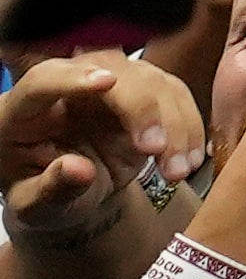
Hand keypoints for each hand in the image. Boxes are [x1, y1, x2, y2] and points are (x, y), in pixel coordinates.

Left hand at [0, 52, 202, 248]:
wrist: (73, 196)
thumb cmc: (43, 197)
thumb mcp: (33, 206)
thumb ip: (50, 189)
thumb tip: (77, 170)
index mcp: (24, 110)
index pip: (44, 80)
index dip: (72, 77)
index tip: (106, 82)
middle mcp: (69, 86)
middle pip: (113, 72)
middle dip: (140, 107)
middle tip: (155, 149)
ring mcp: (111, 87)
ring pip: (153, 83)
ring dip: (174, 123)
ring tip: (177, 170)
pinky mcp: (144, 96)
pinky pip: (176, 99)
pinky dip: (189, 129)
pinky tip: (189, 160)